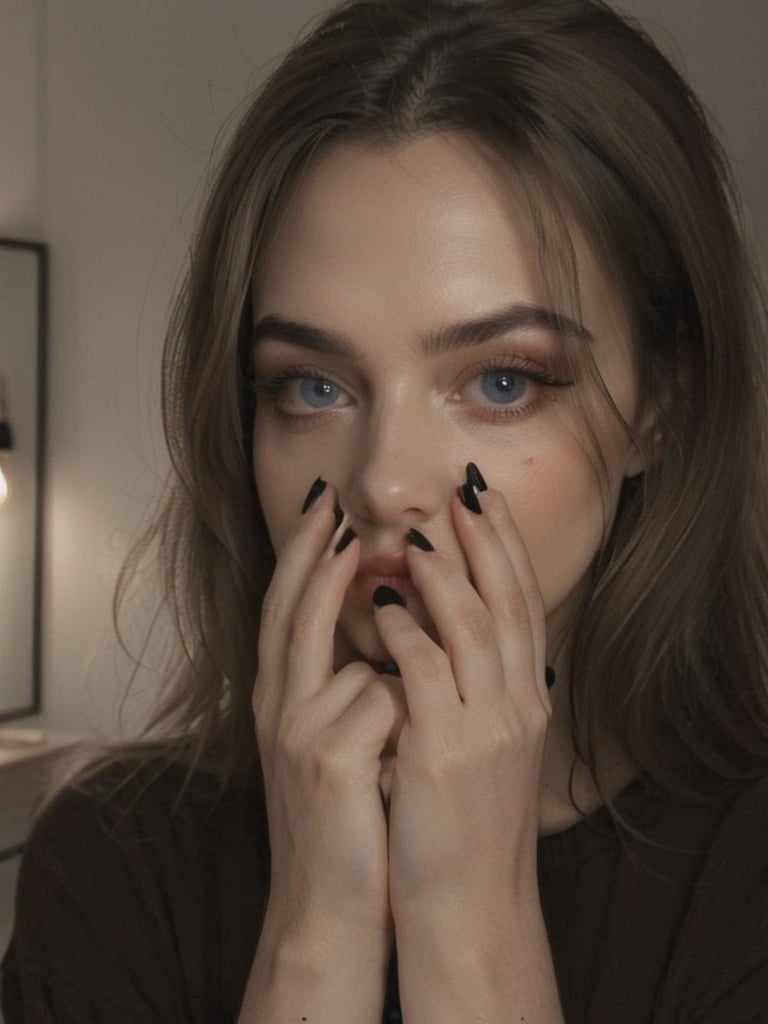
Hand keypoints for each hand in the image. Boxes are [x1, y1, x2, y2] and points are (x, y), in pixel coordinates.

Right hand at [252, 481, 405, 947]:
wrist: (333, 906)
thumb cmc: (351, 814)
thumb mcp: (343, 740)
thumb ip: (356, 683)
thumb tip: (393, 624)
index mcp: (288, 700)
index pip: (288, 611)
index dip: (301, 557)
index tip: (323, 507)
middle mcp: (281, 709)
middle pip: (286, 612)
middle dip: (304, 552)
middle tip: (326, 501)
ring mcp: (299, 735)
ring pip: (331, 651)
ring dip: (348, 609)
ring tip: (356, 560)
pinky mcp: (329, 764)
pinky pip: (380, 701)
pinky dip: (404, 702)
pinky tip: (406, 726)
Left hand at [375, 486, 551, 926]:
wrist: (469, 905)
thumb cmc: (468, 823)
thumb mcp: (488, 746)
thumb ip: (478, 689)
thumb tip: (457, 636)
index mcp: (525, 699)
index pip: (523, 604)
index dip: (506, 548)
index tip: (485, 501)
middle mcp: (516, 704)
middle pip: (508, 601)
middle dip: (487, 540)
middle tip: (464, 490)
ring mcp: (485, 728)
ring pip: (473, 626)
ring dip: (445, 574)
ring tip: (420, 535)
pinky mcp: (445, 753)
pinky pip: (424, 673)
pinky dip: (405, 631)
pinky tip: (383, 604)